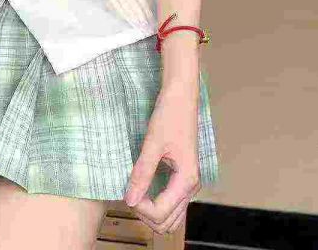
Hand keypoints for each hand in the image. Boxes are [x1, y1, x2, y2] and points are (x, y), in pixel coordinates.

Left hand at [123, 80, 200, 234]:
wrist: (181, 96)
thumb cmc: (170, 114)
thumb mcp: (153, 143)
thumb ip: (142, 173)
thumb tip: (129, 200)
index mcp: (186, 180)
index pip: (161, 213)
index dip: (140, 208)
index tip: (127, 191)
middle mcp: (191, 185)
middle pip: (168, 222)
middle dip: (146, 215)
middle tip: (130, 194)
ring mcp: (187, 182)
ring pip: (171, 215)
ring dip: (151, 211)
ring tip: (135, 191)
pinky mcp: (182, 175)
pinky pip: (170, 201)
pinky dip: (156, 201)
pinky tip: (142, 186)